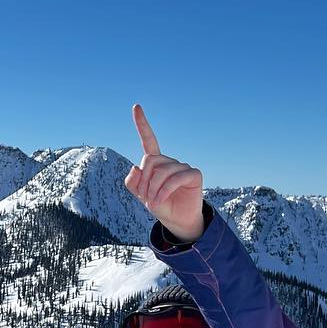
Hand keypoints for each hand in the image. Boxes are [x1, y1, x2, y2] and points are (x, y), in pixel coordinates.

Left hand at [123, 104, 204, 242]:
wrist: (176, 221)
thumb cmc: (160, 205)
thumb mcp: (141, 195)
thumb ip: (133, 182)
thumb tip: (135, 167)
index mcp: (156, 163)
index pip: (149, 141)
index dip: (142, 124)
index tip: (136, 106)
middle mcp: (170, 161)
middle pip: (150, 160)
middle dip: (144, 180)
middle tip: (144, 196)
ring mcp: (183, 166)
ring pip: (161, 171)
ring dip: (153, 189)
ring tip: (153, 201)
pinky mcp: (194, 174)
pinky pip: (175, 178)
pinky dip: (164, 191)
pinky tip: (160, 201)